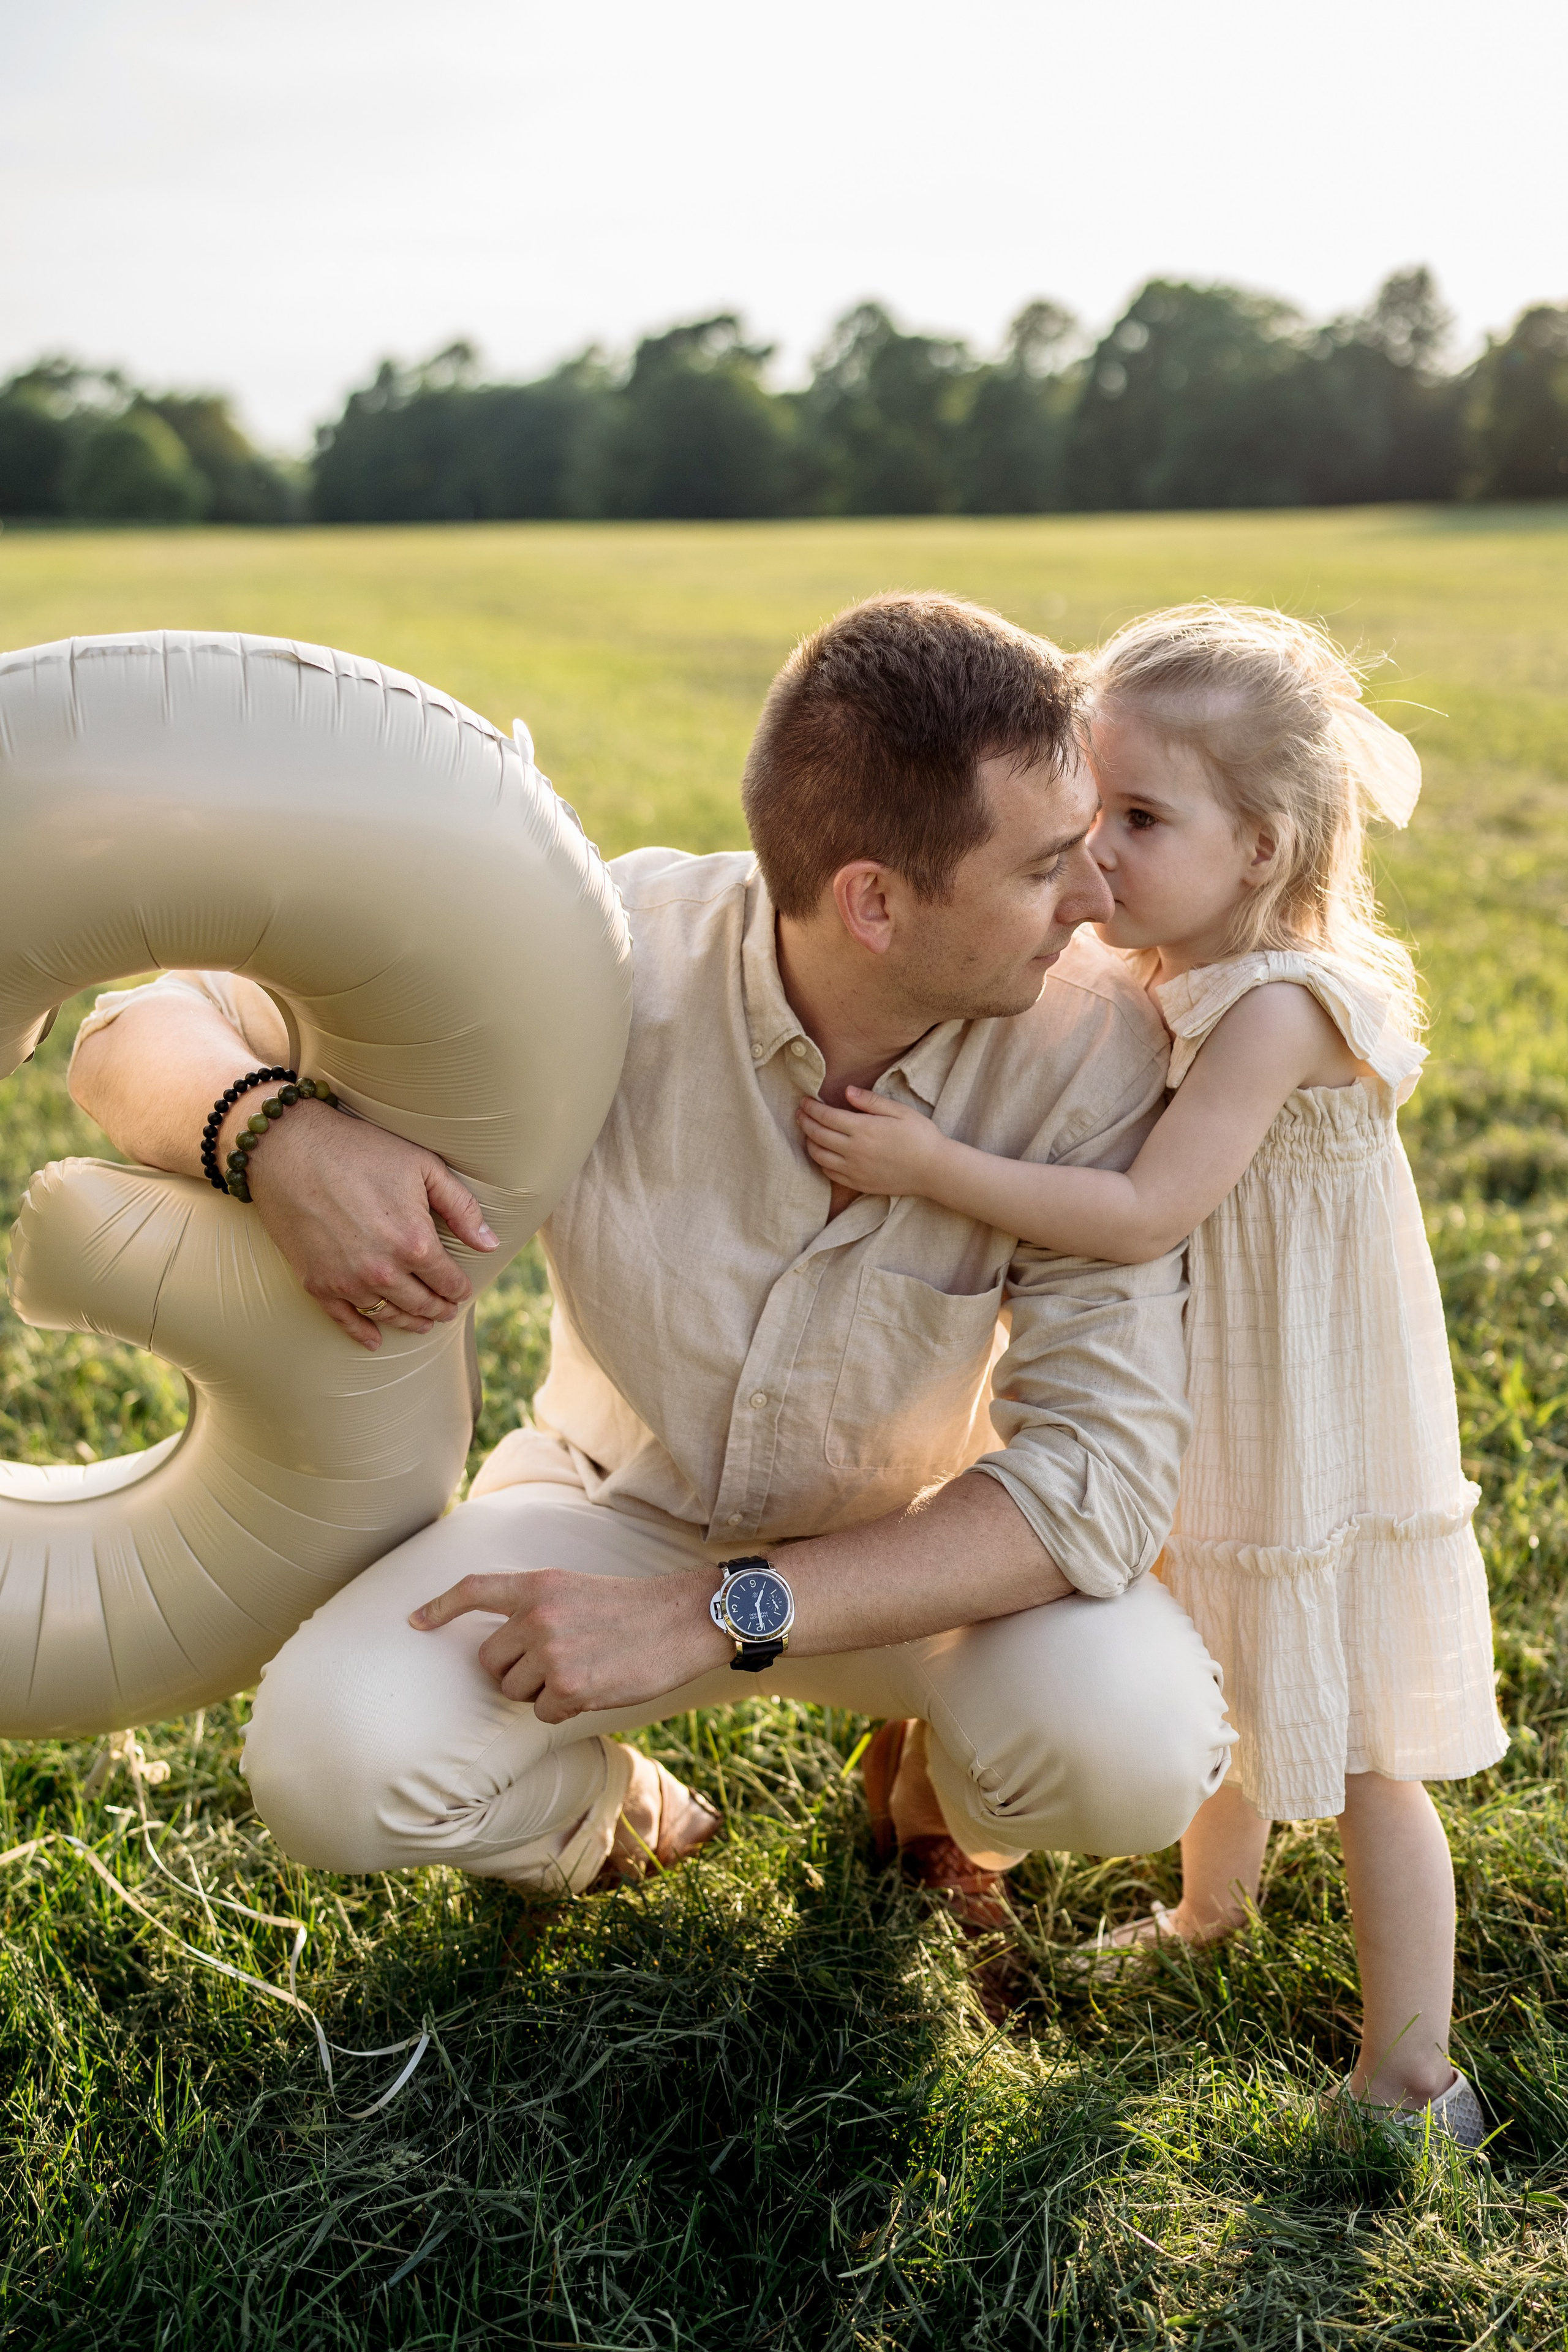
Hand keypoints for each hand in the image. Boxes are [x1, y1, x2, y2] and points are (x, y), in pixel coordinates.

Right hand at [226, 1098, 498, 1349]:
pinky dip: (362, 1332)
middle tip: (446, 1310)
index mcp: (414, 1243)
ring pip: (388, 1314)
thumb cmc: (360, 1150)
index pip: (448, 1281)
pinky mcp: (316, 1283)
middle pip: (421, 1303)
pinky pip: (345, 1319)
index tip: (462, 1289)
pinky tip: (375, 1340)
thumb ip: (461, 1208)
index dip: (459, 1288)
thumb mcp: (423, 1166)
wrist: (289, 1148)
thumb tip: (490, 1244)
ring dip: (409, 1322)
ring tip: (421, 1323)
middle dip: (439, 1309)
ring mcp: (347, 1281)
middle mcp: (383, 1271)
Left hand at [409, 1566, 729, 1721]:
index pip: (475, 1589)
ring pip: (513, 1690)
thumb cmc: (633, 1609)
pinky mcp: (569, 1687)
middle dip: (513, 1671)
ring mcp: (552, 1652)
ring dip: (539, 1691)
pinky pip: (542, 1712)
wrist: (682, 1621)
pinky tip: (595, 1687)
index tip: (414, 1622)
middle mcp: (537, 1615)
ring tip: (582, 1672)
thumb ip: (537, 1609)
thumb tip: (506, 1649)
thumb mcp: (577, 1590)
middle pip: (489, 1660)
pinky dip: (563, 1709)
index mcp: (539, 1584)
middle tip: (551, 1666)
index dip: (439, 1607)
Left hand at [796, 1086, 946, 1198]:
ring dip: (809, 1142)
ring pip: (819, 1156)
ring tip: (807, 1132)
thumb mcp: (899, 1110)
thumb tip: (847, 1091)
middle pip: (818, 1135)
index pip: (826, 1116)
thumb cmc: (920, 1136)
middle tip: (799, 1113)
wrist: (934, 1170)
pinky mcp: (858, 1184)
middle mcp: (854, 1150)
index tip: (804, 1101)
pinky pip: (830, 1174)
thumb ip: (871, 1101)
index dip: (811, 1108)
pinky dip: (820, 1162)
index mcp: (863, 1129)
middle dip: (805, 1122)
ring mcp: (855, 1169)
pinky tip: (822, 1154)